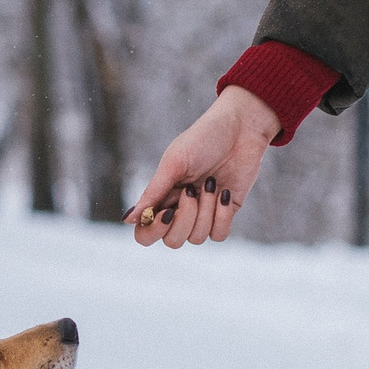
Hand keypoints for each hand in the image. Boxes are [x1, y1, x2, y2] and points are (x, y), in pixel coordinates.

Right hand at [128, 86, 280, 247]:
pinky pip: (219, 235)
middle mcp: (180, 208)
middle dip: (184, 220)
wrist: (241, 127)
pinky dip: (221, 217)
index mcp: (161, 196)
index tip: (167, 212)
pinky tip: (224, 193)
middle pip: (172, 240)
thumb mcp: (174, 163)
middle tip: (191, 191)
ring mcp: (204, 212)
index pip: (146, 232)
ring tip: (211, 183)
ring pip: (197, 238)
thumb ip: (152, 193)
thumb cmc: (203, 139)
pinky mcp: (226, 212)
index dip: (153, 230)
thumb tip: (127, 220)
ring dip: (205, 211)